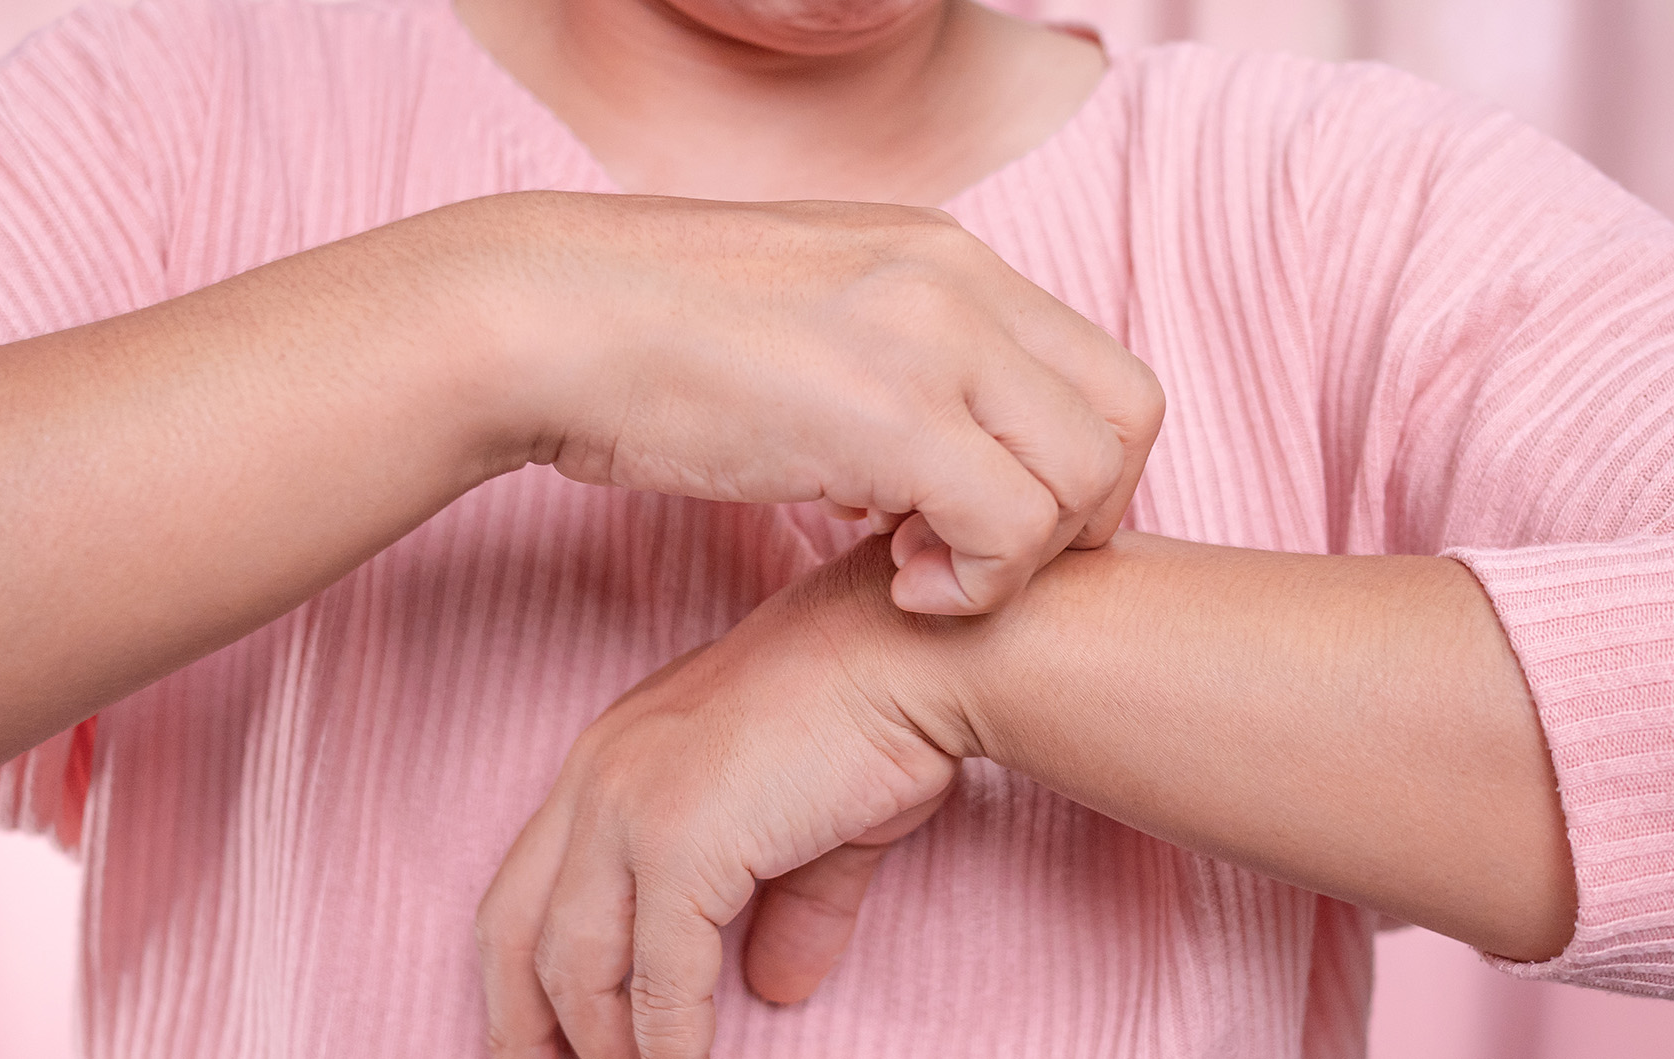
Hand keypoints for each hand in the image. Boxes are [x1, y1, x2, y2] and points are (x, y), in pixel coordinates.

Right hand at [455, 192, 1162, 614]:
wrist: (545, 320)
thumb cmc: (645, 341)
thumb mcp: (805, 326)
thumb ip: (889, 371)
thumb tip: (917, 468)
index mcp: (944, 257)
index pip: (1095, 368)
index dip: (1070, 469)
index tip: (988, 526)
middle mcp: (961, 281)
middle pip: (1128, 415)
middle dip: (1078, 517)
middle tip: (980, 562)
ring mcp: (933, 339)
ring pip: (1090, 475)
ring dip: (1025, 555)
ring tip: (925, 576)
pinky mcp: (891, 414)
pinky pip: (1014, 526)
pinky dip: (977, 583)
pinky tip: (900, 586)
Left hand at [475, 537, 970, 1058]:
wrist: (907, 654)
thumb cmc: (868, 714)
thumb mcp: (807, 824)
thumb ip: (782, 906)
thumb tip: (776, 985)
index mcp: (612, 760)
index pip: (527, 885)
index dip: (523, 975)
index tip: (543, 1040)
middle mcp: (598, 778)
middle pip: (514, 928)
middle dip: (522, 1022)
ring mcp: (630, 808)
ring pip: (574, 963)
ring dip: (601, 1045)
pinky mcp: (679, 842)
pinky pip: (659, 977)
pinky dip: (667, 1041)